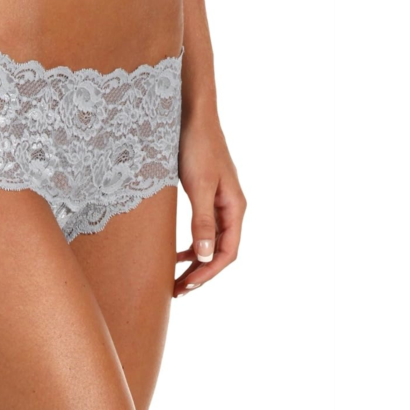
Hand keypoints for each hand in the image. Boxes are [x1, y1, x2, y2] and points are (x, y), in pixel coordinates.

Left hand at [175, 118, 246, 296]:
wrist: (191, 117)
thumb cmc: (197, 148)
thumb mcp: (198, 187)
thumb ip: (202, 222)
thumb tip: (204, 254)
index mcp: (234, 208)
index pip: (227, 252)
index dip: (208, 272)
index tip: (186, 286)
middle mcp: (230, 209)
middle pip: (219, 252)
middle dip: (199, 274)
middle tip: (176, 291)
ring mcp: (218, 204)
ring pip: (210, 244)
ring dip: (194, 264)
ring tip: (175, 280)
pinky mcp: (205, 198)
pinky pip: (203, 232)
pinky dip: (190, 247)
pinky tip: (176, 255)